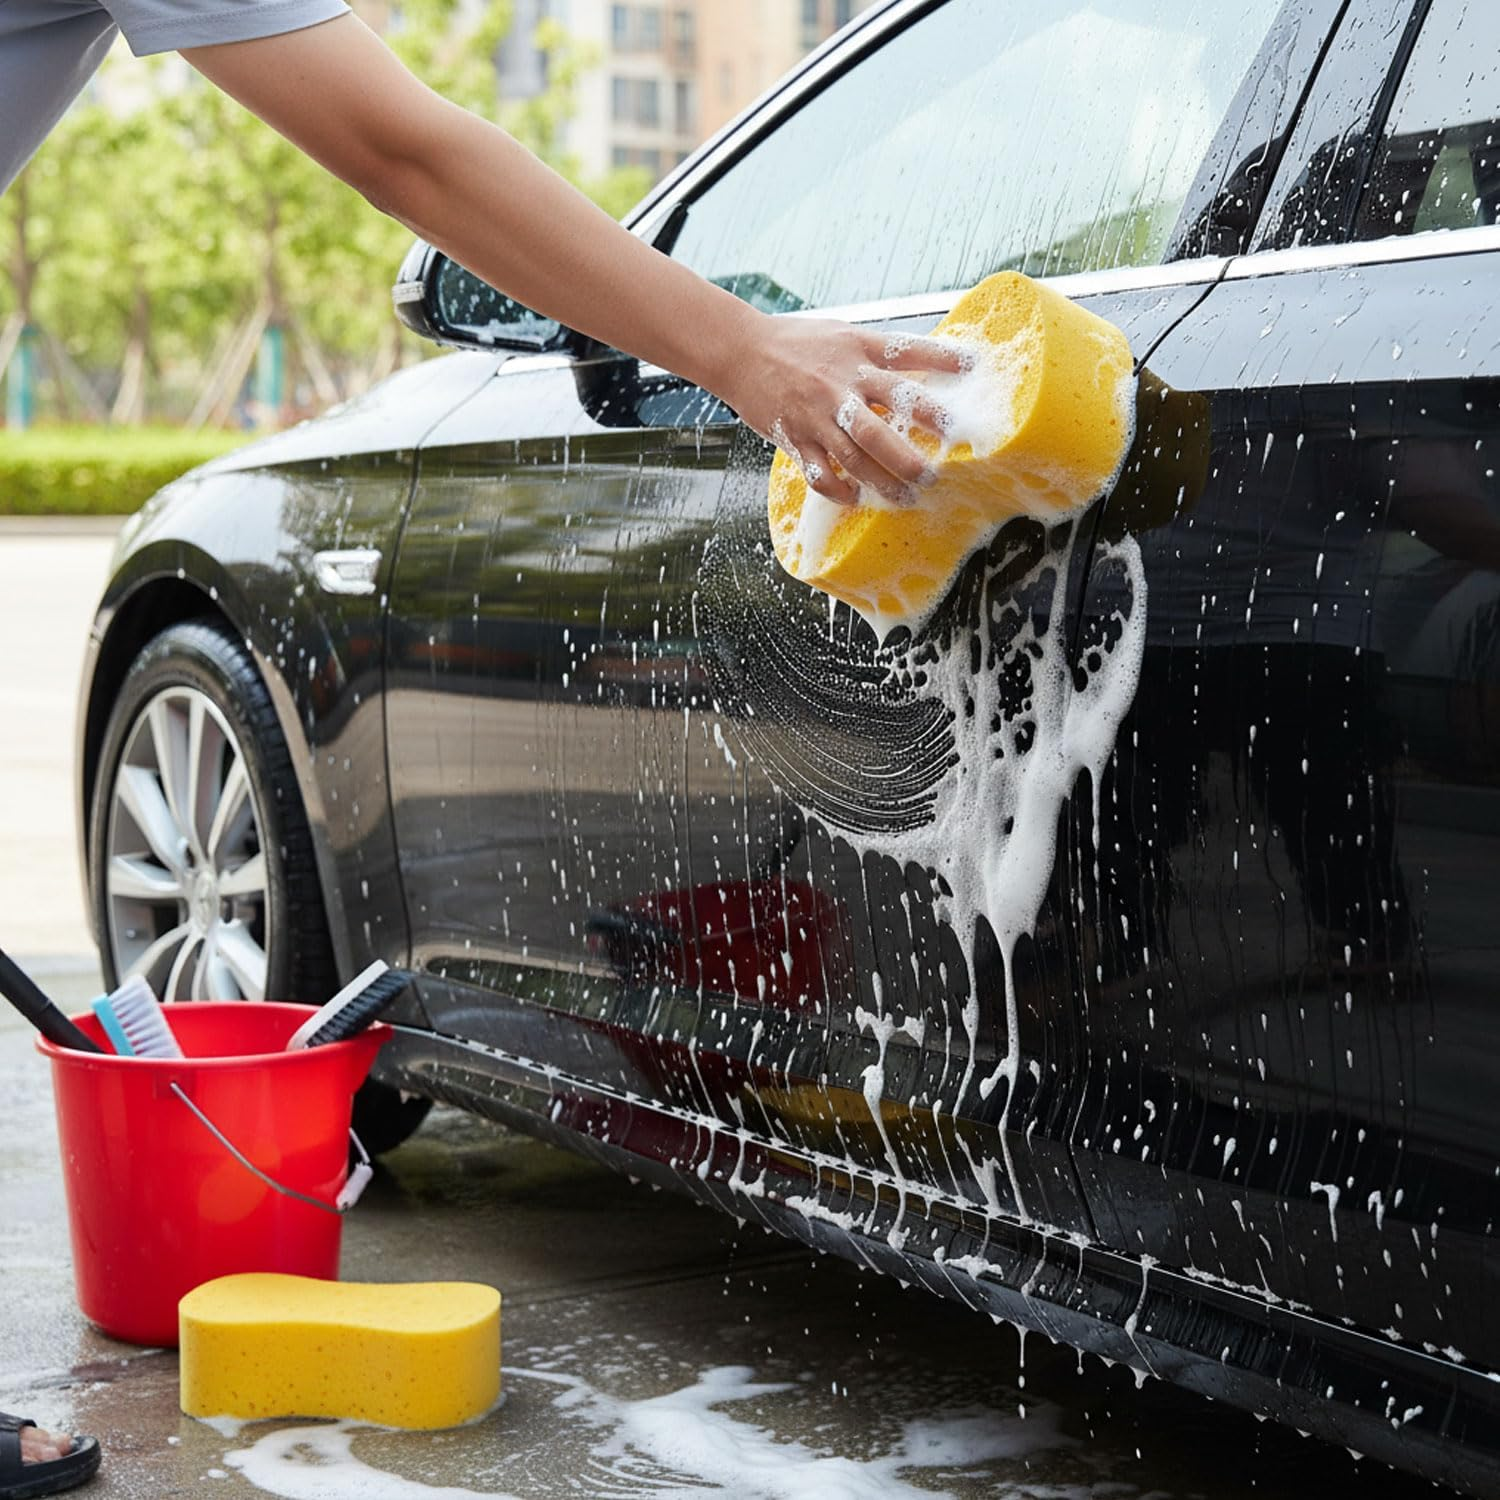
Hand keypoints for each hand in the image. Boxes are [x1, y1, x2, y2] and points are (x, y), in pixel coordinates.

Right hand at [719, 312, 967, 505]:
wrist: (740, 351)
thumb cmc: (796, 344)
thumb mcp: (843, 336)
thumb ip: (878, 355)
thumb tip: (924, 370)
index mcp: (857, 352)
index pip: (906, 353)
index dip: (941, 359)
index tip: (971, 368)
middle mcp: (840, 384)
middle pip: (883, 421)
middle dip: (912, 447)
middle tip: (939, 468)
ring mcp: (817, 415)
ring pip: (855, 456)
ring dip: (884, 480)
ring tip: (909, 495)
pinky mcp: (794, 437)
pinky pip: (820, 473)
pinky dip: (840, 490)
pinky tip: (856, 498)